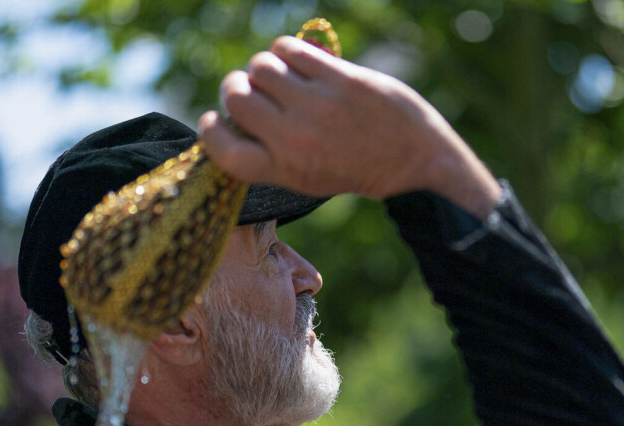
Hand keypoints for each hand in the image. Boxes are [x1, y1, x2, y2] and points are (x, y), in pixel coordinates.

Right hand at [199, 36, 500, 216]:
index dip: (210, 132)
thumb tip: (233, 116)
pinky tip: (298, 59)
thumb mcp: (307, 178)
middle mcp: (294, 139)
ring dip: (264, 67)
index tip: (213, 120)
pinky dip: (287, 49)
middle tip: (252, 89)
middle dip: (236, 88)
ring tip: (281, 75)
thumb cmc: (355, 168)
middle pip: (236, 98)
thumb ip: (271, 154)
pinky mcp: (339, 79)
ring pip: (260, 67)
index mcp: (283, 169)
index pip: (222, 152)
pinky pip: (290, 49)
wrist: (413, 161)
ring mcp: (316, 106)